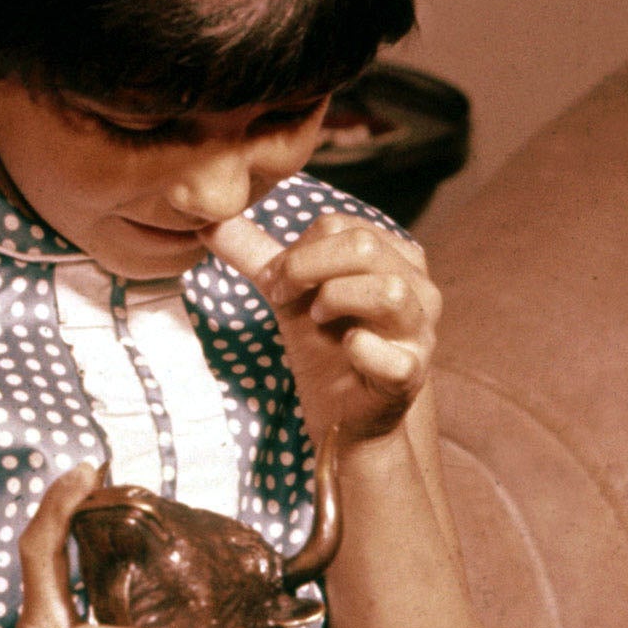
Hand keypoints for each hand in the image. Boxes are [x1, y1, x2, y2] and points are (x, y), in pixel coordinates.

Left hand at [201, 213, 440, 446]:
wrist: (340, 409)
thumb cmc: (323, 342)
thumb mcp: (287, 292)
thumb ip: (253, 253)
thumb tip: (208, 218)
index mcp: (392, 256)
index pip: (340, 225)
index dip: (295, 249)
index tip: (274, 279)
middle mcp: (417, 287)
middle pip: (363, 246)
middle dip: (306, 266)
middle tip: (282, 295)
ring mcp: (419, 332)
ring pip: (388, 291)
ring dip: (336, 299)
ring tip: (316, 318)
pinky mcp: (410, 375)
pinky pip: (395, 358)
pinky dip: (364, 350)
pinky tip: (347, 349)